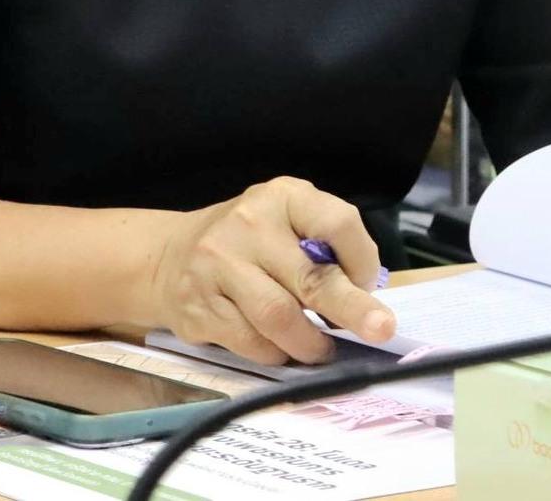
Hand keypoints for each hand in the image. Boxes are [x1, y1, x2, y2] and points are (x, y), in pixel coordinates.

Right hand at [144, 177, 394, 364]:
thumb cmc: (249, 243)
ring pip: (279, 317)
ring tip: (321, 351)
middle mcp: (249, 225)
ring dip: (310, 344)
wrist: (170, 256)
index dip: (361, 259)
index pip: (337, 222)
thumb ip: (325, 248)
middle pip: (311, 277)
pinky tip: (281, 349)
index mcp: (283, 197)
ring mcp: (218, 265)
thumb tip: (365, 295)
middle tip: (380, 330)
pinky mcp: (198, 306)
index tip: (368, 283)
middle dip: (351, 309)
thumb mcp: (288, 223)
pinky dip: (275, 353)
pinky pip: (250, 342)